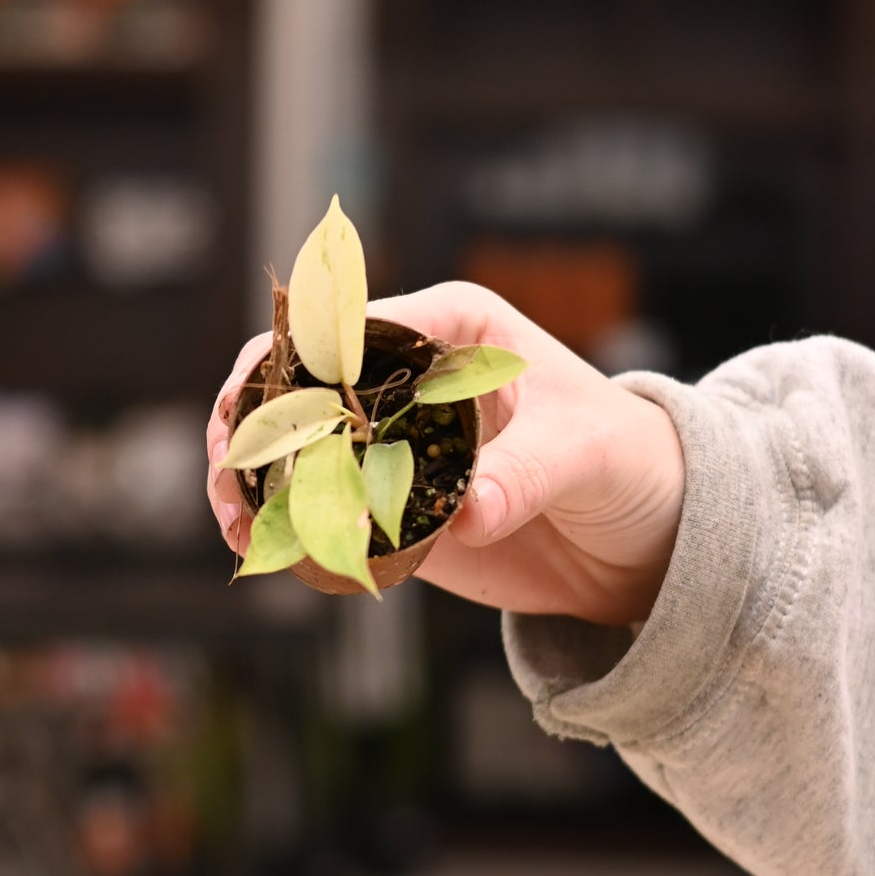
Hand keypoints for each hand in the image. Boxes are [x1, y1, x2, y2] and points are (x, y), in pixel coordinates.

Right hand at [206, 282, 685, 624]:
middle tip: (231, 474)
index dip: (297, 367)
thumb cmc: (629, 462)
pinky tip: (257, 547)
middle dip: (249, 420)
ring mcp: (385, 439)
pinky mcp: (382, 500)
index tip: (273, 418)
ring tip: (235, 520)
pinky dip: (276, 521)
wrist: (643, 537)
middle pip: (294, 380)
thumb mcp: (587, 456)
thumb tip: (470, 515)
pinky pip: (310, 504)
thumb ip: (527, 475)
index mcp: (448, 328)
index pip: (349, 329)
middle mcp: (404, 373)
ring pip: (287, 442)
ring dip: (247, 474)